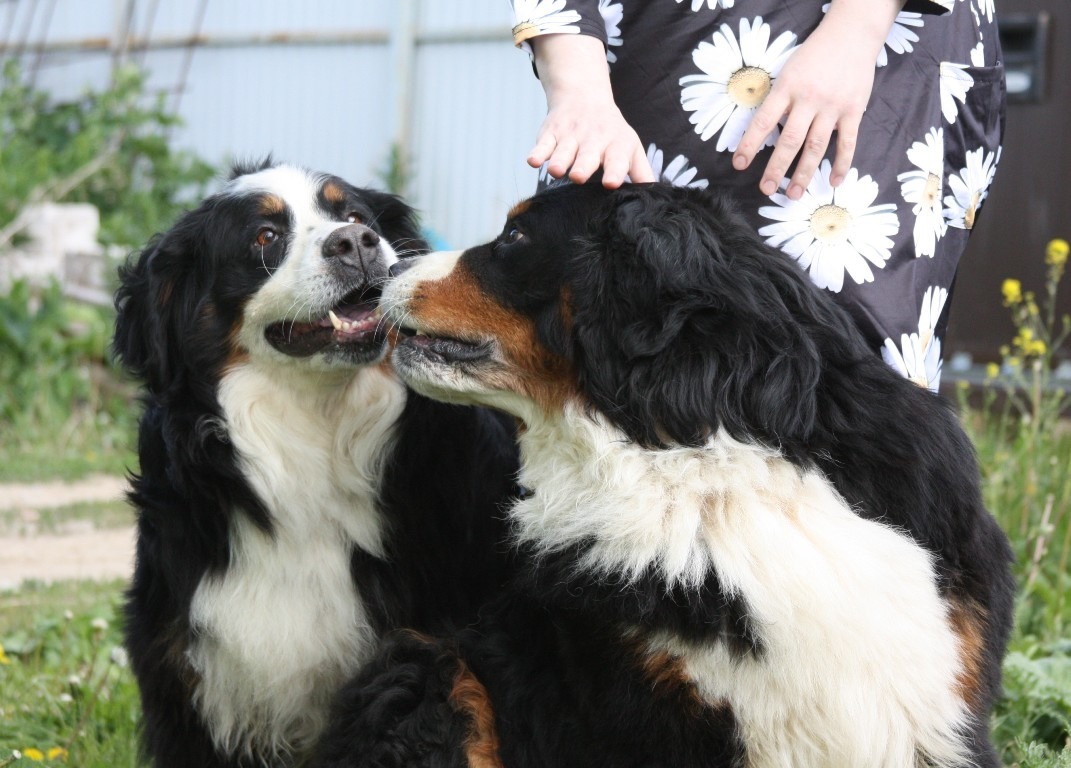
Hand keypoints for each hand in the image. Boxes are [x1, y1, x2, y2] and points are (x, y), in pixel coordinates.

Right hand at [529, 34, 654, 187]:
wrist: (584, 95)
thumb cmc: (611, 132)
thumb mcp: (631, 148)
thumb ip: (641, 173)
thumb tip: (655, 199)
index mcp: (617, 145)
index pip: (617, 160)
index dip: (614, 171)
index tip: (611, 183)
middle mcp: (594, 140)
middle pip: (587, 156)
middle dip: (582, 166)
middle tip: (578, 176)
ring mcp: (571, 136)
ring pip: (563, 150)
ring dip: (559, 160)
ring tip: (555, 170)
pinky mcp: (551, 133)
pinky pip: (543, 143)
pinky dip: (537, 151)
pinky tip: (533, 161)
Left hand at [732, 0, 901, 199]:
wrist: (851, 34)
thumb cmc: (814, 55)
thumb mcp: (788, 71)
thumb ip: (778, 100)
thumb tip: (763, 131)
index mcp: (787, 87)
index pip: (763, 121)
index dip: (749, 144)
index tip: (739, 164)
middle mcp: (809, 99)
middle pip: (790, 140)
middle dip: (776, 168)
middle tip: (766, 189)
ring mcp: (833, 106)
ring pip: (816, 146)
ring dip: (804, 173)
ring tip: (794, 194)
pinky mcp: (853, 110)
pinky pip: (848, 142)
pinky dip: (842, 163)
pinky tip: (832, 181)